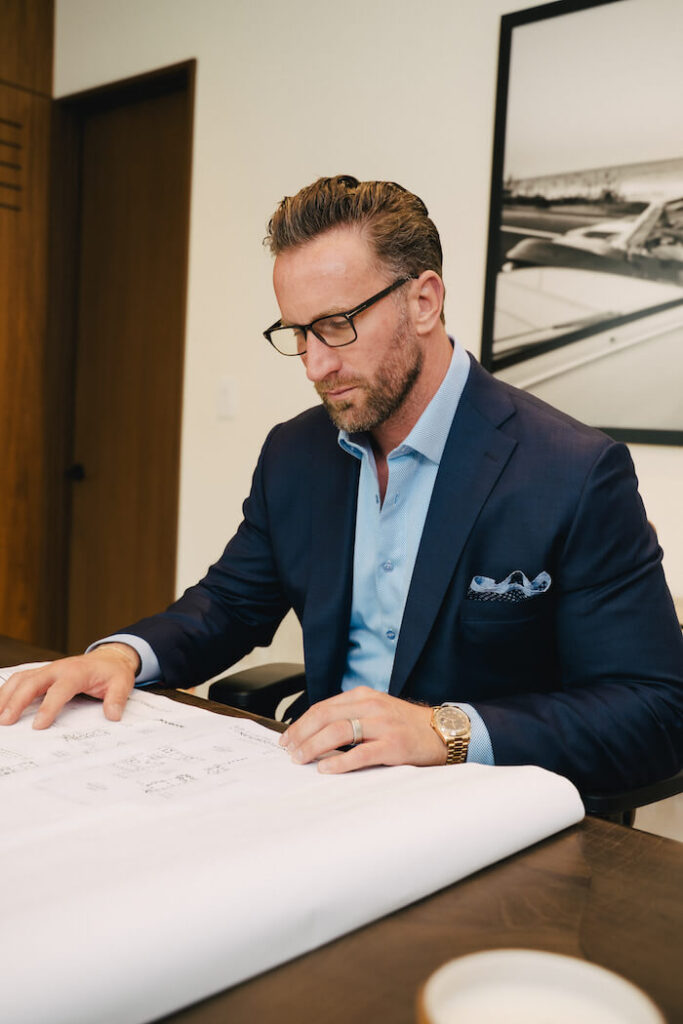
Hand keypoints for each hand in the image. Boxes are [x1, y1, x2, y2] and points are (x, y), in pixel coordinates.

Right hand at [0, 643, 139, 728]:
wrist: (109, 658)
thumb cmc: (112, 672)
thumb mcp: (122, 683)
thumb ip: (116, 699)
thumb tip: (113, 715)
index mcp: (76, 672)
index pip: (59, 690)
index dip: (48, 707)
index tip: (38, 726)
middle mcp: (57, 669)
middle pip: (31, 682)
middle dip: (16, 701)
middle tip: (6, 721)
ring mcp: (47, 670)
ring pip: (21, 679)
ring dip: (6, 695)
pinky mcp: (42, 674)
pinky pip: (20, 679)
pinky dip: (7, 690)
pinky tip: (1, 704)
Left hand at [279, 686, 446, 772]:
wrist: (441, 732)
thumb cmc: (406, 725)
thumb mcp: (376, 710)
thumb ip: (350, 715)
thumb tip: (315, 733)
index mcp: (363, 696)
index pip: (323, 707)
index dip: (301, 723)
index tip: (287, 738)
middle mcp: (371, 706)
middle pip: (325, 717)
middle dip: (302, 735)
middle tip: (289, 751)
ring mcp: (383, 725)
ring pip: (338, 732)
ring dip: (314, 747)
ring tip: (301, 759)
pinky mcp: (393, 745)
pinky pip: (360, 754)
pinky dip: (339, 763)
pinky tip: (326, 769)